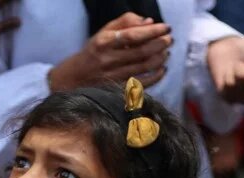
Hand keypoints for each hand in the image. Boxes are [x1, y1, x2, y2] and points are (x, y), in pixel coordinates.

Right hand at [49, 12, 171, 91]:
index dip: (152, 31)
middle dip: (160, 44)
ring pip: (144, 67)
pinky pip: (143, 84)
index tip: (166, 28)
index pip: (132, 35)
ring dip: (160, 58)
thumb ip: (126, 22)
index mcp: (104, 43)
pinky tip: (162, 68)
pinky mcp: (119, 89)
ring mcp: (114, 76)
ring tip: (166, 51)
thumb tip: (149, 22)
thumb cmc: (94, 52)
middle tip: (169, 39)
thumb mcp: (104, 32)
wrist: (75, 78)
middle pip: (141, 52)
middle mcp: (108, 60)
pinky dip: (157, 76)